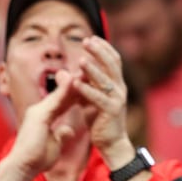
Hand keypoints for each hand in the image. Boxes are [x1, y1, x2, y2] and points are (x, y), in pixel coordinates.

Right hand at [6, 69, 80, 177]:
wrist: (21, 168)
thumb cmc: (36, 160)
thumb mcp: (54, 145)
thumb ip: (61, 135)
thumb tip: (69, 130)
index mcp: (43, 117)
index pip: (63, 102)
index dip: (76, 93)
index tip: (90, 86)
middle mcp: (39, 111)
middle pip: (62, 94)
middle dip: (77, 84)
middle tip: (91, 73)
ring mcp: (37, 112)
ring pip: (59, 94)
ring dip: (73, 82)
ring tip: (86, 71)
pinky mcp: (38, 116)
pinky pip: (55, 100)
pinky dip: (65, 90)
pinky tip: (75, 81)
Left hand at [72, 36, 130, 165]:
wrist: (112, 143)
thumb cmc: (100, 120)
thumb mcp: (88, 99)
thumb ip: (79, 85)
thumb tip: (62, 72)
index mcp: (117, 83)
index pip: (114, 60)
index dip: (104, 47)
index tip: (92, 37)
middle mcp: (119, 88)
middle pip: (112, 64)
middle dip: (99, 51)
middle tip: (87, 41)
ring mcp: (117, 99)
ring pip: (105, 79)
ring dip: (93, 69)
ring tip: (81, 59)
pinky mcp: (111, 111)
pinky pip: (98, 98)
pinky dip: (87, 89)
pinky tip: (75, 83)